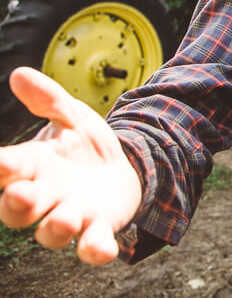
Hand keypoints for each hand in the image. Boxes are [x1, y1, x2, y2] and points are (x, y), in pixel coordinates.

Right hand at [0, 67, 141, 264]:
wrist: (126, 166)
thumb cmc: (86, 146)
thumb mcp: (71, 117)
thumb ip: (48, 99)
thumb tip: (20, 74)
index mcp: (32, 167)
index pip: (6, 169)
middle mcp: (45, 196)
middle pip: (18, 209)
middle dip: (17, 204)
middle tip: (21, 194)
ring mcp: (72, 216)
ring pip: (52, 233)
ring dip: (55, 228)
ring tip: (66, 217)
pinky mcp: (99, 228)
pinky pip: (92, 246)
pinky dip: (96, 250)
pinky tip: (104, 248)